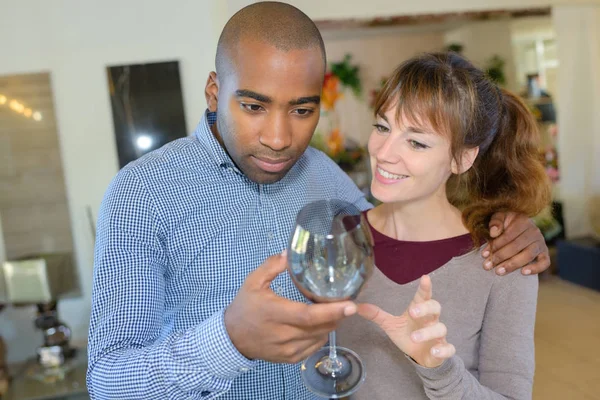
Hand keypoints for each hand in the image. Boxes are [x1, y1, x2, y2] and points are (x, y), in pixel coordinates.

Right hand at [224, 251, 356, 363]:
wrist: (232, 338)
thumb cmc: (245, 307)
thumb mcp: (252, 282)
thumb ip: (271, 266)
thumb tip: (289, 253)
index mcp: (276, 313)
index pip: (309, 316)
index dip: (331, 311)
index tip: (351, 305)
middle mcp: (284, 334)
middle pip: (320, 327)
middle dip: (337, 315)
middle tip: (346, 302)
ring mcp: (288, 349)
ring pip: (320, 337)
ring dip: (330, 324)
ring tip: (331, 311)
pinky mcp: (290, 358)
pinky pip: (314, 346)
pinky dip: (321, 334)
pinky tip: (317, 324)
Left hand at [357, 275, 454, 367]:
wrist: (421, 356)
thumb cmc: (408, 334)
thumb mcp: (391, 325)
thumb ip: (377, 315)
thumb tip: (358, 306)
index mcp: (419, 311)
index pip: (423, 297)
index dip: (425, 288)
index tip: (425, 278)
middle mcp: (430, 320)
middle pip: (435, 308)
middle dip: (425, 308)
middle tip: (412, 312)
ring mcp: (438, 335)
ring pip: (440, 328)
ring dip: (428, 332)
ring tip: (414, 337)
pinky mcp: (443, 349)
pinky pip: (448, 348)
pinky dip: (443, 349)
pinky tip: (434, 351)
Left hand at [483, 211, 549, 275]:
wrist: (518, 226)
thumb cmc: (506, 223)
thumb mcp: (499, 217)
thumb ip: (495, 222)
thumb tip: (493, 233)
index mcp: (523, 221)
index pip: (508, 236)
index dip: (495, 245)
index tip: (484, 254)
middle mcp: (534, 231)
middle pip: (517, 246)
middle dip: (500, 257)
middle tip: (487, 266)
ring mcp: (540, 242)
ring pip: (528, 255)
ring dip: (512, 264)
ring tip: (499, 271)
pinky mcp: (544, 253)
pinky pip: (545, 262)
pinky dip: (536, 268)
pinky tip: (523, 273)